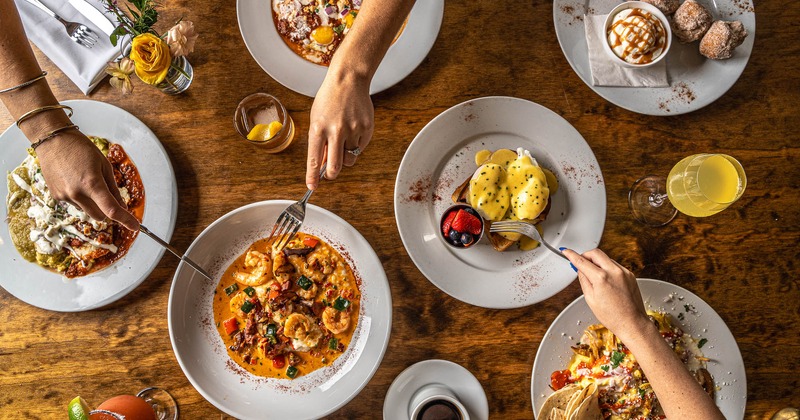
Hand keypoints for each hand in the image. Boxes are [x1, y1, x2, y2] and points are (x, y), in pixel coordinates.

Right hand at [35, 131, 139, 230]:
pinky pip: (75, 204)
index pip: (111, 210)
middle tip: (111, 198)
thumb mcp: (104, 165)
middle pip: (100, 216)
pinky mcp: (56, 197)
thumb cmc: (81, 149)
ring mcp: (64, 196)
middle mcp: (76, 193)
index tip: (135, 226)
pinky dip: (81, 199)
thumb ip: (113, 188)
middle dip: (108, 211)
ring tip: (88, 181)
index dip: (125, 220)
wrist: (53, 141)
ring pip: (87, 211)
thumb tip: (122, 206)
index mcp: (91, 183)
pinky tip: (76, 182)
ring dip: (94, 204)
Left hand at [305, 70, 373, 189]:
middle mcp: (335, 131)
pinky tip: (352, 131)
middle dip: (331, 174)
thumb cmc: (329, 99)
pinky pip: (360, 148)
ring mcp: (353, 130)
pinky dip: (355, 146)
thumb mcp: (317, 119)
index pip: (314, 159)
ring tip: (342, 142)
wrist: (348, 81)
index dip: (312, 177)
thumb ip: (319, 142)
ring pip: (349, 159)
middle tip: (329, 174)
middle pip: (335, 166)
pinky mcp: (366, 129)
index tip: (312, 187)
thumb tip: (323, 164)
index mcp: (318, 128)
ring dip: (344, 157)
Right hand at [563, 248, 650, 341]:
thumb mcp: (591, 299)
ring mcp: (624, 272)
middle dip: (586, 255)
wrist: (632, 323)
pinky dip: (607, 268)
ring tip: (595, 276)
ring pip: (606, 258)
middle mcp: (614, 272)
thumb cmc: (612, 316)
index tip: (566, 251)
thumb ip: (584, 280)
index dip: (572, 255)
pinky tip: (606, 280)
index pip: (582, 261)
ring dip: (597, 262)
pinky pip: (615, 265)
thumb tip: (580, 269)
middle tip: (581, 262)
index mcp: (601, 278)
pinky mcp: (630, 274)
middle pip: (595, 253)